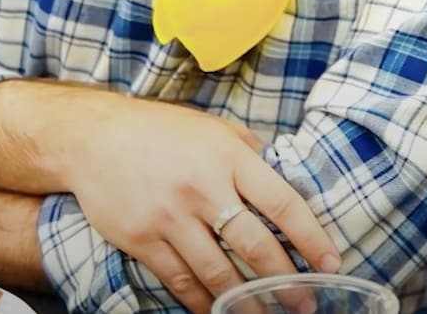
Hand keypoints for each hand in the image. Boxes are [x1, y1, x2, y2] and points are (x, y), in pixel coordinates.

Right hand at [62, 95, 339, 313]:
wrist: (94, 139)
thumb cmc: (164, 132)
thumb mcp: (217, 130)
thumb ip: (252, 157)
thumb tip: (288, 182)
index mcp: (230, 159)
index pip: (283, 204)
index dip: (311, 238)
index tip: (331, 263)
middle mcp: (203, 189)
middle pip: (254, 246)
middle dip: (286, 280)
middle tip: (306, 302)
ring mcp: (170, 218)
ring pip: (217, 272)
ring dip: (246, 301)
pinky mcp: (141, 240)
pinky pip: (179, 280)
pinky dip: (202, 302)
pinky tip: (219, 312)